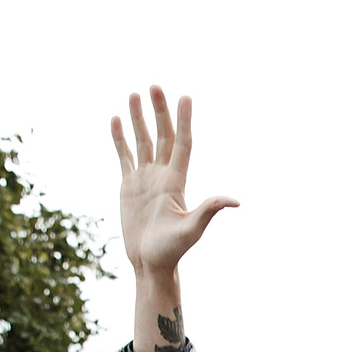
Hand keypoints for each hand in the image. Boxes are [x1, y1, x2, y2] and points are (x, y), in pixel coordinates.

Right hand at [112, 87, 237, 278]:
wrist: (150, 264)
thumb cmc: (172, 251)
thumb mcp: (191, 230)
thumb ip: (208, 211)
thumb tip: (235, 201)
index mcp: (177, 181)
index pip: (182, 143)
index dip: (184, 121)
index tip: (185, 97)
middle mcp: (162, 175)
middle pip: (163, 136)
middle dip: (159, 111)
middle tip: (155, 86)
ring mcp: (145, 179)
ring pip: (143, 141)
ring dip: (138, 119)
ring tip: (134, 94)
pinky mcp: (129, 186)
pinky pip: (124, 156)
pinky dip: (120, 138)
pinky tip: (117, 120)